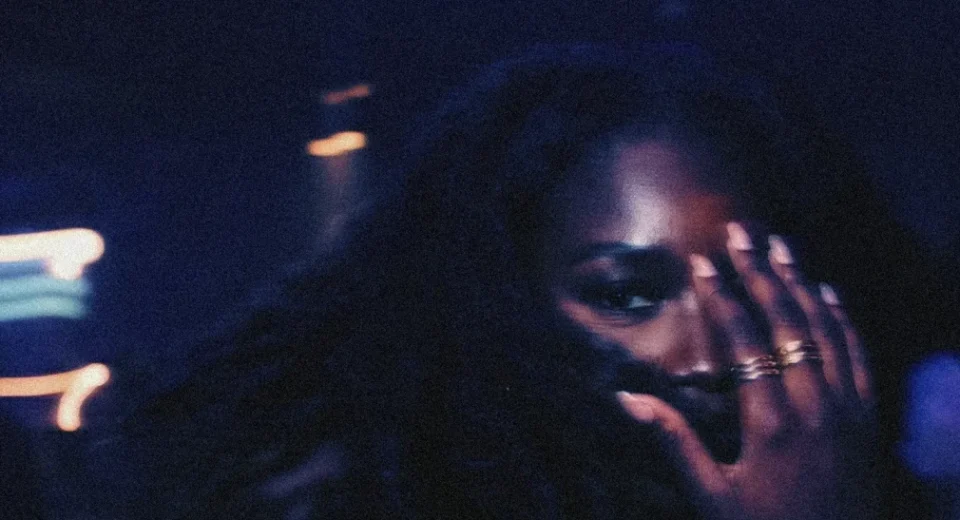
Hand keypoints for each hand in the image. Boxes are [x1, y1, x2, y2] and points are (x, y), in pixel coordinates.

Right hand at [618, 224, 877, 519]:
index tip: (703, 262)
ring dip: (802, 283)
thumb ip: (674, 443)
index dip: (722, 298)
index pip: (745, 341)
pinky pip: (859, 355)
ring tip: (780, 245)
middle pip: (788, 322)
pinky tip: (828, 293)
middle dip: (761, 273)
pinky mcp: (868, 418)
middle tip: (741, 233)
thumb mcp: (712, 496)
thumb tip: (626, 398)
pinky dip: (843, 319)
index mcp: (772, 421)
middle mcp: (815, 405)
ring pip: (826, 330)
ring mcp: (848, 408)